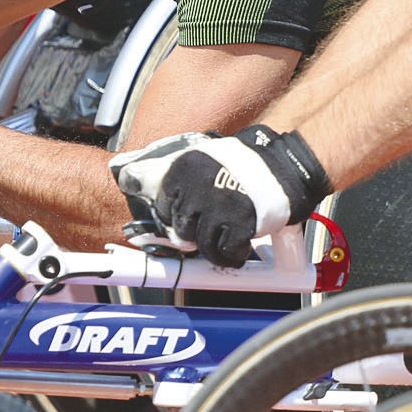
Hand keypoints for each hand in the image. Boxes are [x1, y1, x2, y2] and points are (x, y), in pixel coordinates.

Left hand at [109, 124, 330, 267]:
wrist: (286, 166)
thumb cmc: (243, 164)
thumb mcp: (199, 157)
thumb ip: (167, 171)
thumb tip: (125, 177)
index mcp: (181, 171)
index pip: (159, 206)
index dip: (171, 218)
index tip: (177, 223)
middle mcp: (194, 190)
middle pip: (180, 229)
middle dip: (194, 232)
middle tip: (212, 225)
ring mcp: (215, 209)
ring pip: (201, 245)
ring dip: (214, 246)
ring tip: (228, 234)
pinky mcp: (237, 226)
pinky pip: (225, 254)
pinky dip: (233, 254)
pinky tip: (242, 243)